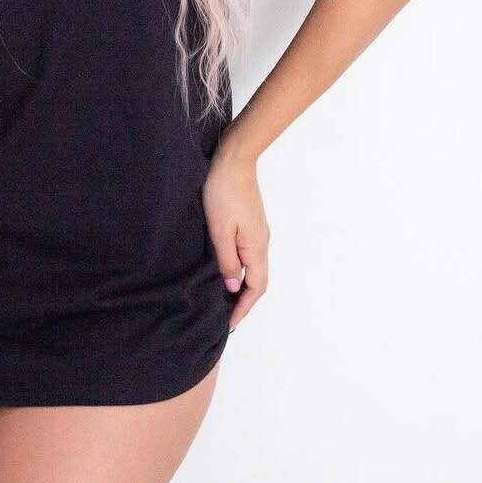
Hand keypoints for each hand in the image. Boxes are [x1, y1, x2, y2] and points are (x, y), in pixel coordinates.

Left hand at [201, 149, 269, 332]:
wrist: (234, 159)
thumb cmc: (223, 192)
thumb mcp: (219, 230)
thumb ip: (227, 261)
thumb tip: (234, 287)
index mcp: (257, 247)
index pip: (256, 287)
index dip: (243, 308)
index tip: (229, 324)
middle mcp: (262, 242)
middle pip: (257, 280)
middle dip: (243, 300)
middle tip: (224, 315)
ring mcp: (257, 231)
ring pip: (253, 266)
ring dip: (241, 284)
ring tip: (222, 297)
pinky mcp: (250, 221)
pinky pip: (247, 253)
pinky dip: (238, 267)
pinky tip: (224, 268)